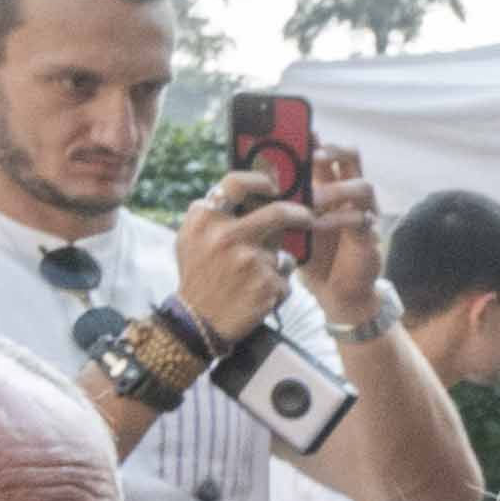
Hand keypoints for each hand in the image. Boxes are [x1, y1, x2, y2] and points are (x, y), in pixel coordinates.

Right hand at [170, 171, 302, 344]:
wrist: (200, 320)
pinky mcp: (268, 284)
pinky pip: (284, 278)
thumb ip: (212, 212)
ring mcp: (250, 260)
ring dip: (276, 264)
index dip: (261, 179)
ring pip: (282, 252)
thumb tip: (247, 188)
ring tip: (254, 279)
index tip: (275, 184)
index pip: (237, 183)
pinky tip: (258, 295)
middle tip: (309, 216)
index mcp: (206, 219)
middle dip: (300, 213)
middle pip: (278, 213)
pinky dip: (277, 286)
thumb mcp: (190, 237)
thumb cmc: (198, 274)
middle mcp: (227, 236)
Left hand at [285, 143, 388, 325]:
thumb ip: (276, 199)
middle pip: (351, 156)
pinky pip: (360, 219)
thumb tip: (245, 175)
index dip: (315, 138)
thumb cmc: (308, 252)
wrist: (330, 290)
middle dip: (332, 151)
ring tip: (311, 199)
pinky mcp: (370, 236)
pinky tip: (315, 224)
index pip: (324, 150)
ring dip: (335, 190)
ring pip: (362, 185)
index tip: (298, 129)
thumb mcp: (286, 221)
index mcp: (327, 184)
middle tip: (312, 156)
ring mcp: (364, 212)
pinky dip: (336, 219)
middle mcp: (349, 193)